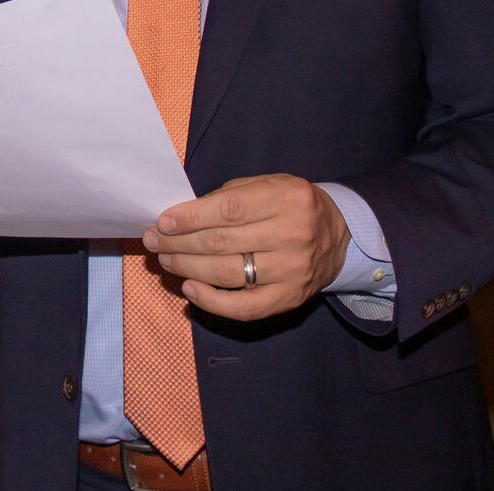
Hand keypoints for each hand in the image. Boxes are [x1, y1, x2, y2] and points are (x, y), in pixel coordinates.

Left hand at [143, 174, 350, 320]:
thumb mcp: (267, 185)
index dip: (190, 218)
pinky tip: (190, 288)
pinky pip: (244, 307)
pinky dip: (211, 301)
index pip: (228, 211)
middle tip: (153, 241)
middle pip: (222, 243)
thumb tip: (180, 217)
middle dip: (178, 243)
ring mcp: (293, 270)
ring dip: (187, 267)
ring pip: (227, 274)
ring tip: (166, 259)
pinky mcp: (291, 298)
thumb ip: (229, 198)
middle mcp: (293, 235)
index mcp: (287, 199)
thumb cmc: (291, 205)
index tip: (163, 221)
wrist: (340, 235)